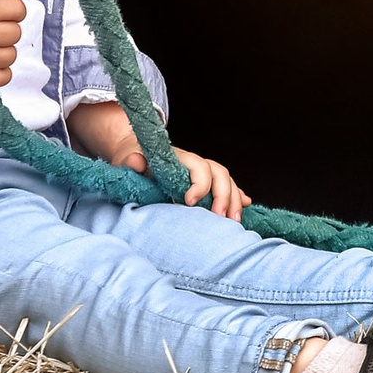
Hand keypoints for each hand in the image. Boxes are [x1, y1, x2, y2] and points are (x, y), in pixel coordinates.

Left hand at [69, 103, 249, 219]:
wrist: (136, 152)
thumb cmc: (133, 157)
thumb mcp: (127, 158)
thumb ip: (131, 161)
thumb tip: (136, 161)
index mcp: (180, 158)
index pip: (199, 167)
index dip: (200, 184)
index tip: (190, 203)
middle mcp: (195, 163)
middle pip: (219, 174)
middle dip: (224, 196)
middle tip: (220, 218)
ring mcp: (202, 173)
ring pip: (227, 181)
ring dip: (234, 200)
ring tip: (234, 221)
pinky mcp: (205, 183)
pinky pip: (227, 186)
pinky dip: (237, 195)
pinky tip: (245, 205)